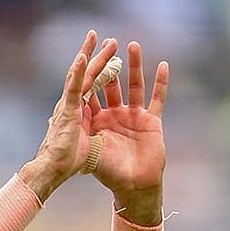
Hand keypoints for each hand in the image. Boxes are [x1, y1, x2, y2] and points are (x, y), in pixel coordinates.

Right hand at [19, 30, 119, 201]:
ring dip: (90, 55)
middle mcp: (72, 104)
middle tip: (103, 37)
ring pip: (81, 74)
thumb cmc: (67, 161)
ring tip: (97, 37)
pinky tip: (84, 56)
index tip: (104, 55)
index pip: (87, 84)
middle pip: (84, 73)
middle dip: (94, 54)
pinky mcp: (68, 111)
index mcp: (77, 110)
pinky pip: (74, 87)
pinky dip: (79, 71)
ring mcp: (68, 105)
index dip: (95, 68)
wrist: (52, 171)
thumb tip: (94, 134)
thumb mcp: (85, 142)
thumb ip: (90, 133)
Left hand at [88, 41, 169, 225]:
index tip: (85, 55)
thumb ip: (82, 132)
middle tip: (108, 43)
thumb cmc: (110, 173)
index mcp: (97, 121)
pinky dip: (161, 83)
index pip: (91, 92)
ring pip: (134, 85)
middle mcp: (114, 115)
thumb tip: (66, 117)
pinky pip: (157, 99)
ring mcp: (133, 116)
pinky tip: (163, 65)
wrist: (133, 187)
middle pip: (112, 84)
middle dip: (109, 64)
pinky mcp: (151, 121)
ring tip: (132, 45)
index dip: (88, 76)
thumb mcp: (91, 150)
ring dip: (134, 66)